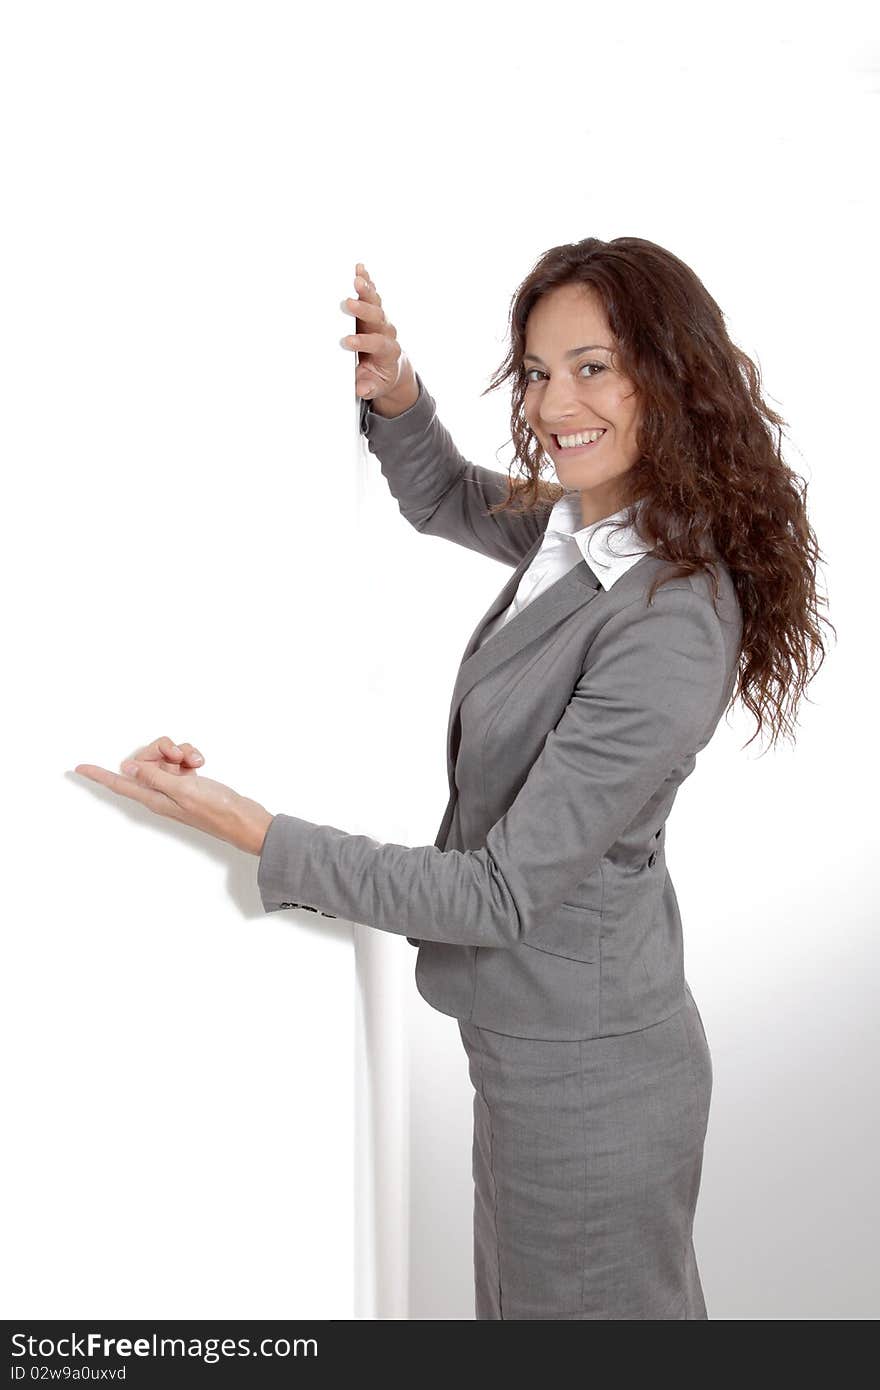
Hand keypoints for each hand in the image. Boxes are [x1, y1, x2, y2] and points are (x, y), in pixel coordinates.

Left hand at [73, 735, 274, 855]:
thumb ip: (154, 777)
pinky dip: (190, 756)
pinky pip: (181, 760)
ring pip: (165, 756)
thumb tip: (128, 767)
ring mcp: (175, 786)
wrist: (244, 819)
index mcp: (154, 798)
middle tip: (177, 755)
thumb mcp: (183, 790)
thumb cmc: (217, 811)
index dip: (98, 776)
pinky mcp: (189, 781)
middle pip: (144, 760)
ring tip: (195, 761)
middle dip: (160, 749)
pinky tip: (201, 763)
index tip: (78, 768)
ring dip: (180, 752)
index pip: (119, 784)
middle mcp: (161, 791)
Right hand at [340, 261, 416, 405]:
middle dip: (363, 310)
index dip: (363, 342)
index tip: (347, 342)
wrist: (390, 368)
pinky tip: (360, 268)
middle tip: (347, 304)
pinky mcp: (374, 311)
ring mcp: (381, 320)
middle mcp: (387, 332)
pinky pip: (372, 294)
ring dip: (366, 290)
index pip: (377, 344)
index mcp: (388, 352)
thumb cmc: (379, 377)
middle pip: (377, 317)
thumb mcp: (374, 387)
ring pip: (375, 302)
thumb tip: (362, 388)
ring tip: (356, 278)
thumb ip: (368, 387)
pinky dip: (367, 281)